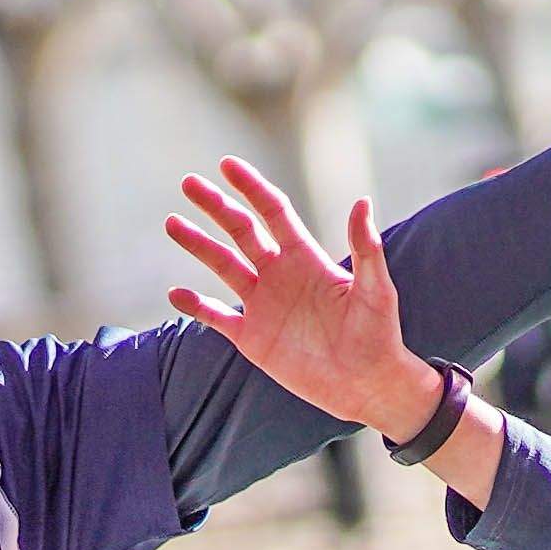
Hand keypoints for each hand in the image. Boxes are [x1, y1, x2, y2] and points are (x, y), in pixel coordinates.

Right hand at [160, 158, 430, 431]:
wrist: (366, 384)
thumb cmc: (378, 334)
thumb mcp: (376, 289)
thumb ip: (366, 248)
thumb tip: (363, 201)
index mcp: (306, 258)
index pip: (273, 212)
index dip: (251, 187)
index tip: (227, 165)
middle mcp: (280, 275)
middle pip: (241, 231)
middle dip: (215, 206)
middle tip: (189, 183)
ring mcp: (263, 305)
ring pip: (223, 266)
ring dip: (198, 245)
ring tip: (172, 222)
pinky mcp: (252, 337)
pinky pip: (216, 316)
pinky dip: (195, 306)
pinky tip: (175, 293)